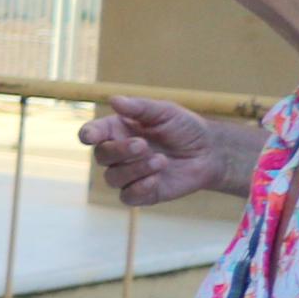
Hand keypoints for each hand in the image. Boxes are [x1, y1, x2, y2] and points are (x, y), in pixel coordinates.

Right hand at [84, 96, 225, 207]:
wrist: (210, 153)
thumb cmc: (186, 128)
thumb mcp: (166, 112)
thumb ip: (140, 108)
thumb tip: (114, 100)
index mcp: (117, 130)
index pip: (92, 133)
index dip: (88, 135)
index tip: (91, 136)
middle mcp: (118, 154)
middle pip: (101, 156)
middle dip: (120, 151)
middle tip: (143, 145)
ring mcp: (128, 174)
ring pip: (113, 178)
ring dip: (135, 169)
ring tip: (162, 161)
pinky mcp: (141, 193)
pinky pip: (127, 197)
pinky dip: (139, 188)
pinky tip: (156, 179)